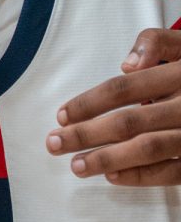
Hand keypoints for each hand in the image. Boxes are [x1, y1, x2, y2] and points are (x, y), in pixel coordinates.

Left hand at [47, 28, 180, 184]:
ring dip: (109, 160)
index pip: (124, 88)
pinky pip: (175, 172)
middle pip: (130, 122)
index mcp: (180, 74)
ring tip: (76, 166)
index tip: (61, 115)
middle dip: (87, 134)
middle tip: (54, 144)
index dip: (90, 102)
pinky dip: (143, 177)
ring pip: (149, 149)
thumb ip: (156, 43)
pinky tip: (114, 177)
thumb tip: (127, 65)